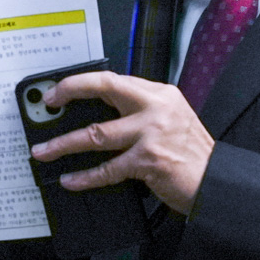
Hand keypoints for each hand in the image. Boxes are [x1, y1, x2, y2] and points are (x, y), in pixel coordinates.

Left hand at [30, 71, 213, 213]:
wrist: (215, 180)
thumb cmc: (191, 153)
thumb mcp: (170, 119)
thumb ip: (140, 111)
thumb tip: (98, 113)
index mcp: (159, 94)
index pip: (113, 79)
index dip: (81, 83)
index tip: (58, 92)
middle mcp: (156, 107)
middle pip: (104, 89)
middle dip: (70, 92)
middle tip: (47, 105)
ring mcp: (152, 133)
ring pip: (97, 134)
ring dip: (65, 144)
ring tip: (45, 151)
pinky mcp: (149, 160)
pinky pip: (108, 169)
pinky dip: (85, 176)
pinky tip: (71, 179)